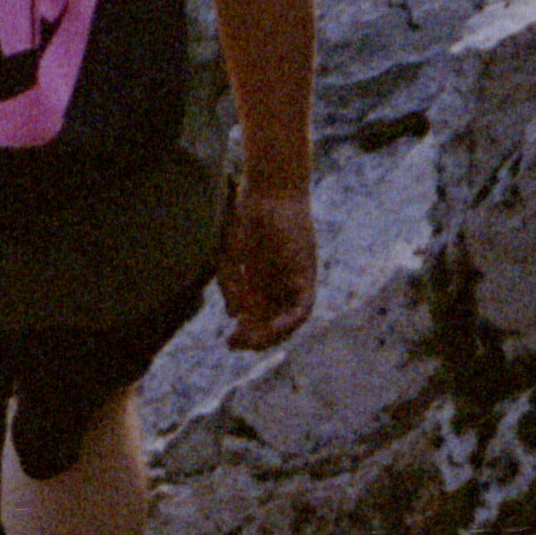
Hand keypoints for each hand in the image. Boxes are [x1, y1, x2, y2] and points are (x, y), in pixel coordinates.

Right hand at [218, 181, 316, 350]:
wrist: (270, 190)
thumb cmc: (246, 217)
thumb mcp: (230, 256)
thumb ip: (231, 285)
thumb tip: (233, 315)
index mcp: (259, 282)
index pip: (256, 319)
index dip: (245, 335)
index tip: (229, 342)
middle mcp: (278, 286)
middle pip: (271, 324)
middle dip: (255, 339)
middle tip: (236, 344)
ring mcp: (293, 282)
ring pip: (287, 321)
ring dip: (272, 336)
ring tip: (252, 340)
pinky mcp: (306, 276)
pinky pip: (302, 307)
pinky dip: (289, 321)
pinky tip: (274, 327)